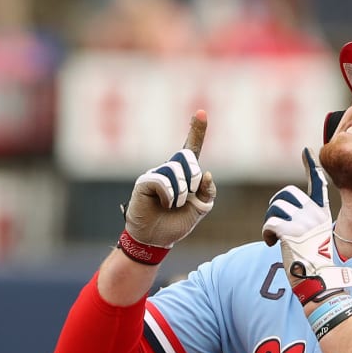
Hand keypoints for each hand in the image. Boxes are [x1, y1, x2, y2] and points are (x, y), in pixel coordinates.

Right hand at [122, 112, 216, 249]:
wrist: (156, 239)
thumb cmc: (175, 224)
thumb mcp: (199, 210)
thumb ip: (207, 193)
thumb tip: (207, 174)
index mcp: (184, 174)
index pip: (191, 148)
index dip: (196, 130)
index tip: (202, 113)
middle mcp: (169, 170)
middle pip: (187, 158)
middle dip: (193, 179)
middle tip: (188, 197)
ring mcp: (156, 174)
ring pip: (175, 172)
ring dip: (180, 195)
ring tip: (172, 206)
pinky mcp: (144, 182)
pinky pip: (162, 182)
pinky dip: (167, 197)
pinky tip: (161, 204)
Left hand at [262, 147, 351, 302]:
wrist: (318, 280)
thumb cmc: (315, 265)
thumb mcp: (316, 238)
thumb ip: (306, 223)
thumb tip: (286, 216)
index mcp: (322, 214)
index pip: (317, 183)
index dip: (311, 166)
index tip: (306, 151)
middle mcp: (314, 214)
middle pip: (287, 194)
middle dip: (275, 207)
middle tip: (275, 225)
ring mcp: (303, 222)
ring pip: (275, 208)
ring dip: (269, 222)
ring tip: (273, 238)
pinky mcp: (290, 232)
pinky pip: (269, 223)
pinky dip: (266, 233)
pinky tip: (270, 244)